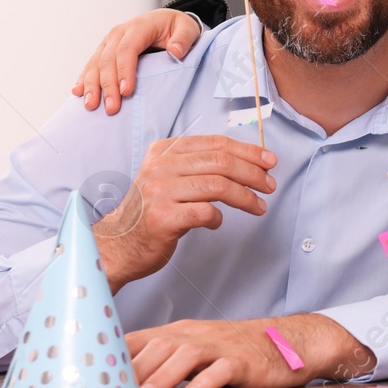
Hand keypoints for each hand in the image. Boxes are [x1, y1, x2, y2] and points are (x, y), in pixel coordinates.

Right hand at [73, 9, 203, 113]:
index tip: (126, 91)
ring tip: (91, 105)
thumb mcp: (188, 29)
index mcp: (138, 27)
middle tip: (112, 107)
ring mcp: (109, 42)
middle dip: (108, 85)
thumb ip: (184, 39)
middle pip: (108, 60)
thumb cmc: (176, 27)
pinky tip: (79, 92)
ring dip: (91, 85)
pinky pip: (91, 65)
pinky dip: (84, 79)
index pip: (127, 49)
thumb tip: (175, 51)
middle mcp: (119, 33)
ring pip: (95, 63)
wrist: (165, 21)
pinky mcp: (104, 51)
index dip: (124, 70)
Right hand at [93, 135, 277, 292]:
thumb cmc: (152, 210)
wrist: (117, 244)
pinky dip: (219, 218)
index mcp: (164, 150)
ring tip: (258, 206)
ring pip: (217, 186)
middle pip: (221, 163)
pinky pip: (205, 212)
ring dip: (245, 197)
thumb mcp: (170, 177)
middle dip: (253, 173)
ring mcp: (158, 192)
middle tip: (270, 186)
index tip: (270, 162)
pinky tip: (217, 222)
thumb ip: (200, 165)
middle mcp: (159, 167)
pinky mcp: (161, 218)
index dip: (248, 152)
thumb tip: (250, 160)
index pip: (216, 144)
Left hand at [127, 314, 375, 387]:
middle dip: (135, 368)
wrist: (286, 342)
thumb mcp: (197, 349)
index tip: (94, 375)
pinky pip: (222, 369)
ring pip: (187, 354)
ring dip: (163, 375)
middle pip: (160, 345)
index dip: (116, 355)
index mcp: (182, 332)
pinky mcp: (243, 361)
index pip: (141, 338)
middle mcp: (198, 335)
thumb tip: (123, 381)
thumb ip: (165, 359)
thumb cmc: (235, 350)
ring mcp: (221, 346)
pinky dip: (206, 381)